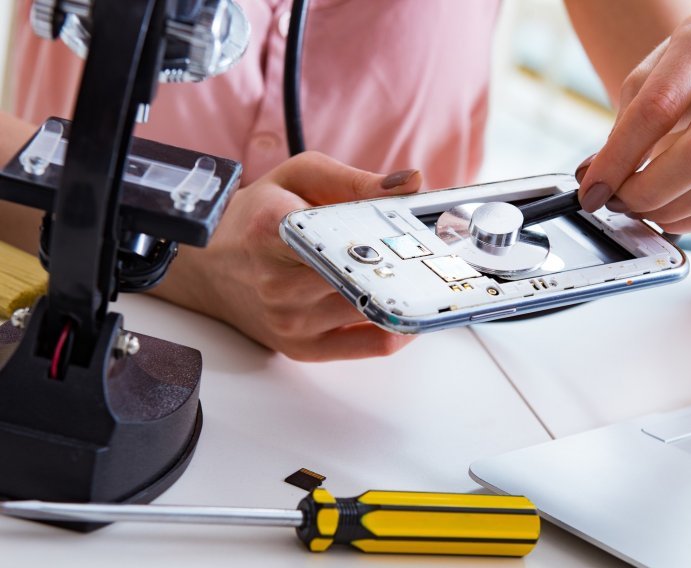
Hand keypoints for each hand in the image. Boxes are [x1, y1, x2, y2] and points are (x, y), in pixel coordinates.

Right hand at [153, 151, 421, 360]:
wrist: (212, 265)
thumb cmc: (257, 216)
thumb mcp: (298, 177)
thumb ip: (354, 179)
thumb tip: (410, 182)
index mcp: (273, 230)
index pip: (344, 236)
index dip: (390, 235)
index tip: (421, 232)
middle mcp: (277, 281)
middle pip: (363, 277)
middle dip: (403, 266)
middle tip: (433, 254)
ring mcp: (290, 320)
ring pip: (371, 309)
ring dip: (404, 294)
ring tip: (421, 275)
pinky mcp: (302, 348)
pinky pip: (369, 346)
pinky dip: (399, 329)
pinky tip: (409, 309)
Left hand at [575, 11, 690, 233]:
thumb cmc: (685, 74)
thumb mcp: (648, 78)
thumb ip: (623, 126)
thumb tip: (593, 179)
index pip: (658, 109)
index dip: (618, 158)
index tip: (590, 188)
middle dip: (646, 190)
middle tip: (616, 201)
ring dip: (666, 210)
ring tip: (637, 206)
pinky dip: (688, 220)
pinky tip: (664, 213)